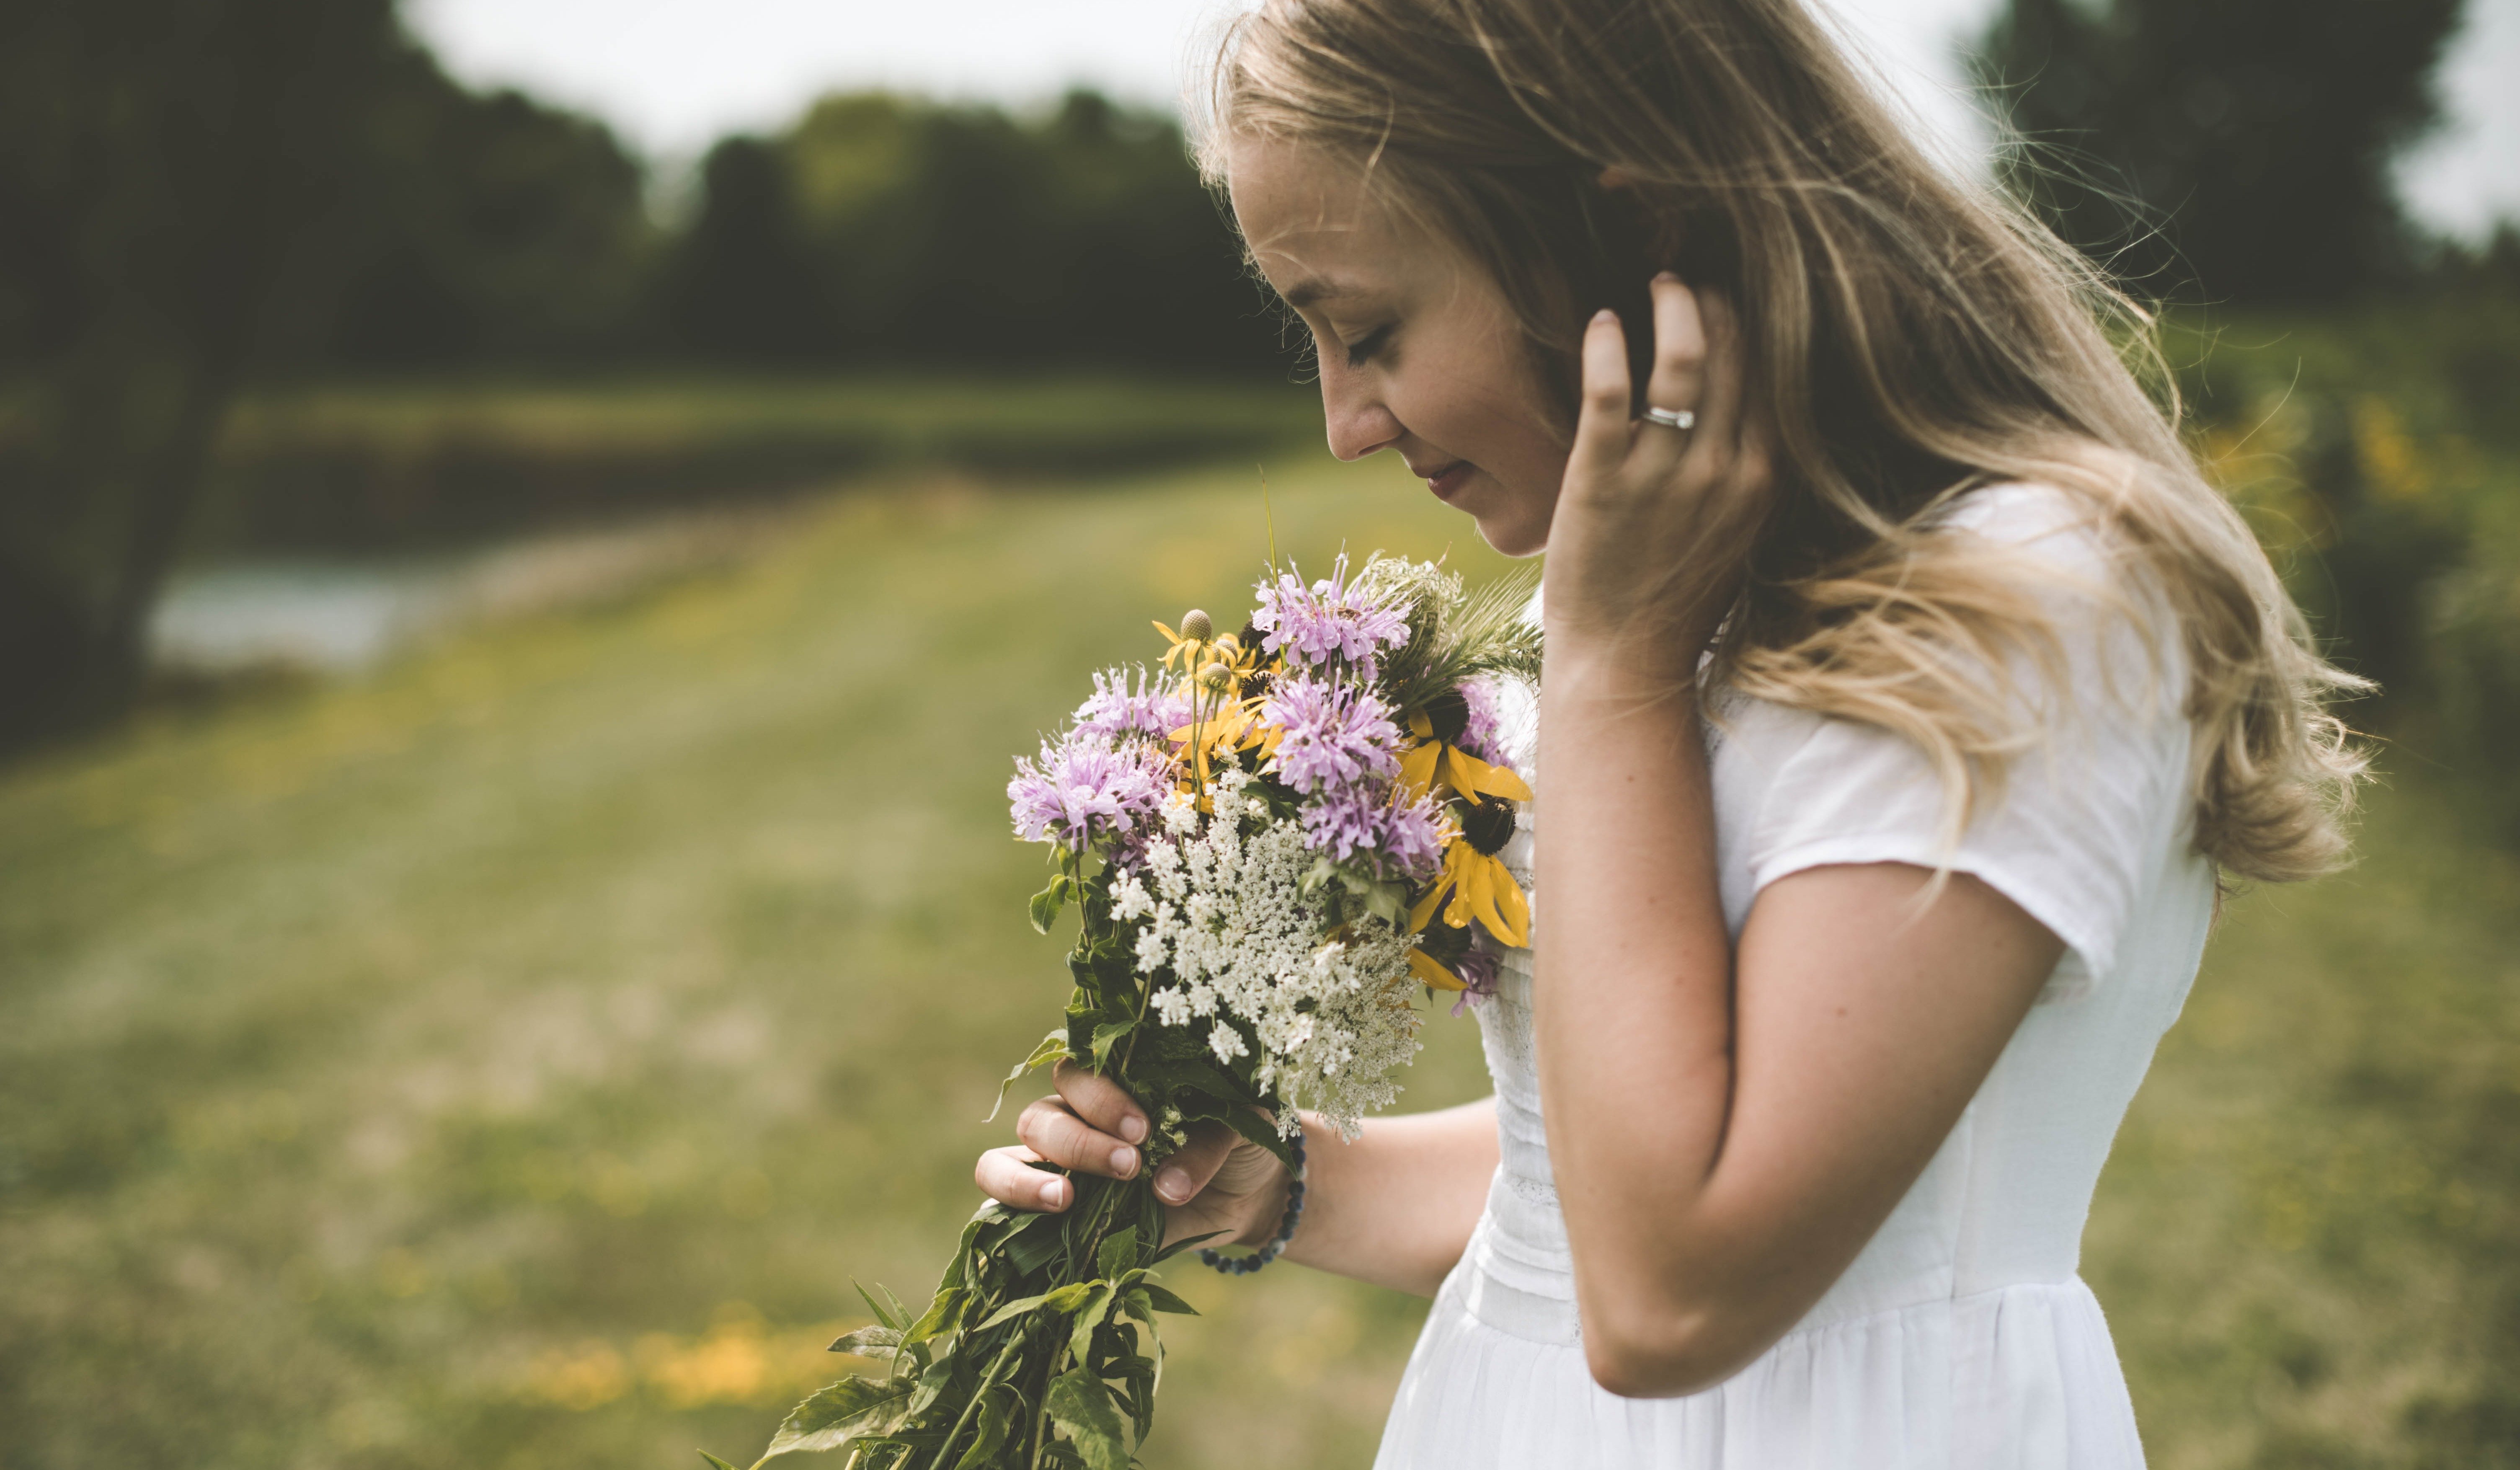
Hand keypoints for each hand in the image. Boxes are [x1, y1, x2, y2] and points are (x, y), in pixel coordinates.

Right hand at [973, 1059, 1289, 1250]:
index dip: (1101, 1099)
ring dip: (1026, 1179)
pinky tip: (1046, 1223)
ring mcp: (1057, 1169)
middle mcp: (1075, 1121)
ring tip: (1064, 1199)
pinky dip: (1013, 1212)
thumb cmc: (1236, 1142)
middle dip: (1078, 1143)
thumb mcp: (1239, 1130)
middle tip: (1128, 1166)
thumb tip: (1165, 1188)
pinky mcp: (1057, 1216)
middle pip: (1040, 1118)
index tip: (1142, 1129)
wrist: (1248, 1193)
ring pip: (1002, 1160)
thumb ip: (1205, 1148)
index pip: (1078, 1074)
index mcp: (1113, 1084)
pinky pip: (1005, 1210)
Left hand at [1543, 274, 1773, 673]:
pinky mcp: (1602, 481)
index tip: (1736, 295)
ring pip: (1683, 360)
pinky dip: (1608, 346)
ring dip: (1672, 306)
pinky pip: (1611, 391)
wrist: (1626, 662)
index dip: (1754, 324)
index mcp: (1763, 479)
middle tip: (1692, 277)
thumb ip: (1747, 470)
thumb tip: (1750, 411)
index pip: (1773, 375)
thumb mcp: (1735, 530)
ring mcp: (1664, 475)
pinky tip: (1601, 323)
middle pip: (1736, 355)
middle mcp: (1724, 470)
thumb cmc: (1674, 596)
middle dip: (1717, 302)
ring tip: (1657, 283)